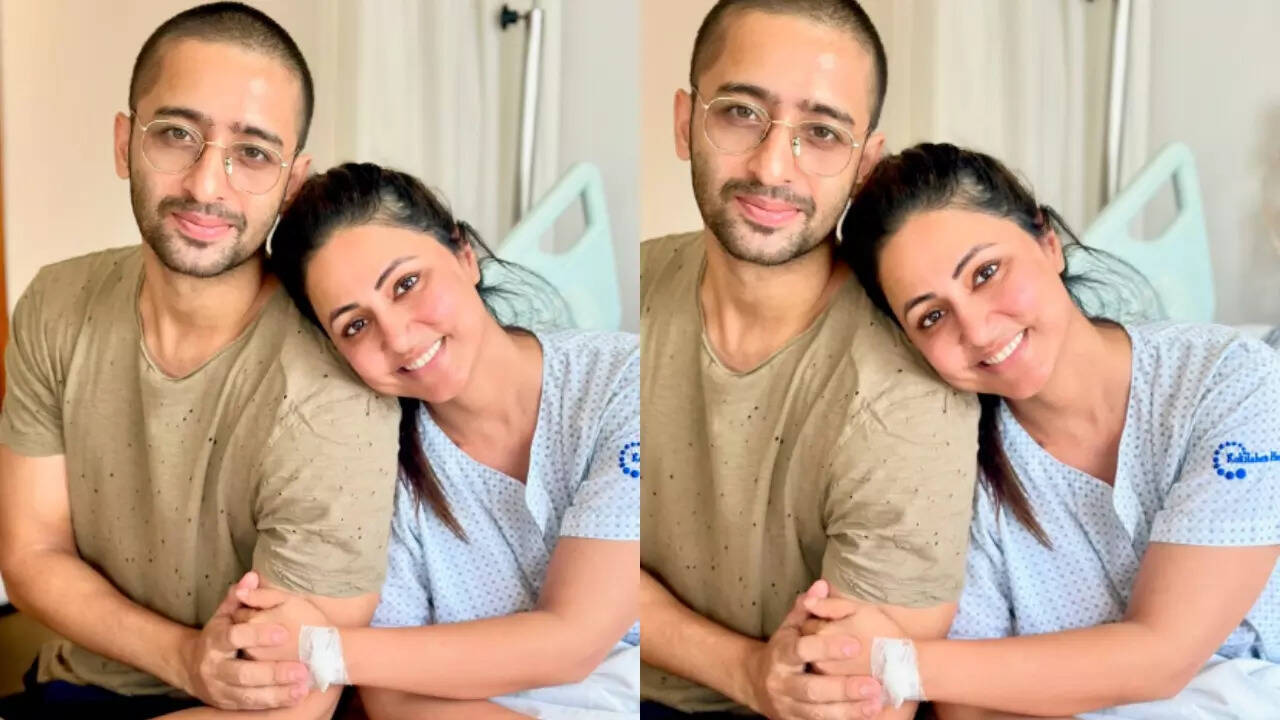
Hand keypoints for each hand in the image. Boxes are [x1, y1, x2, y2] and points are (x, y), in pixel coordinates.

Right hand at [179, 572, 310, 709]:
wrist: (190, 668)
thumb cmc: (217, 635)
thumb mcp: (224, 615)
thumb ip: (239, 598)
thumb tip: (252, 577)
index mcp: (213, 642)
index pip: (234, 637)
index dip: (257, 635)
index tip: (283, 632)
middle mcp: (213, 668)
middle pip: (243, 673)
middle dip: (273, 672)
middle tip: (301, 669)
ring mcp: (219, 689)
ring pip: (248, 695)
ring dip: (277, 692)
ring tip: (303, 686)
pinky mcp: (226, 704)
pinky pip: (251, 706)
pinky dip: (274, 702)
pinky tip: (295, 697)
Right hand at [744, 580, 884, 719]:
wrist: (756, 684)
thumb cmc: (782, 651)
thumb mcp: (789, 628)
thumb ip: (806, 609)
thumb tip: (822, 585)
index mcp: (780, 655)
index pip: (802, 650)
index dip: (827, 647)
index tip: (855, 644)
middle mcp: (781, 683)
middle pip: (812, 689)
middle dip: (843, 688)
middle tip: (873, 685)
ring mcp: (786, 707)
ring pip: (817, 713)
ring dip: (848, 711)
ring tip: (876, 704)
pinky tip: (864, 717)